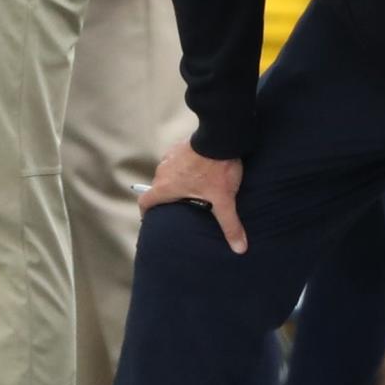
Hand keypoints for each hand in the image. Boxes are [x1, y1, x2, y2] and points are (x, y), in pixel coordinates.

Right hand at [139, 140, 246, 254]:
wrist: (221, 135)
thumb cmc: (217, 169)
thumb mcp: (224, 199)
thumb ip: (230, 224)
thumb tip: (239, 249)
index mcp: (166, 186)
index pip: (145, 202)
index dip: (146, 212)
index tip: (151, 218)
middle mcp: (163, 170)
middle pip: (158, 188)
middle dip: (166, 198)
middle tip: (179, 206)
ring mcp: (170, 156)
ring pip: (168, 173)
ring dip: (176, 180)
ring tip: (191, 188)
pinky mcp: (180, 145)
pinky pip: (178, 160)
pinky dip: (184, 166)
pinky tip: (199, 169)